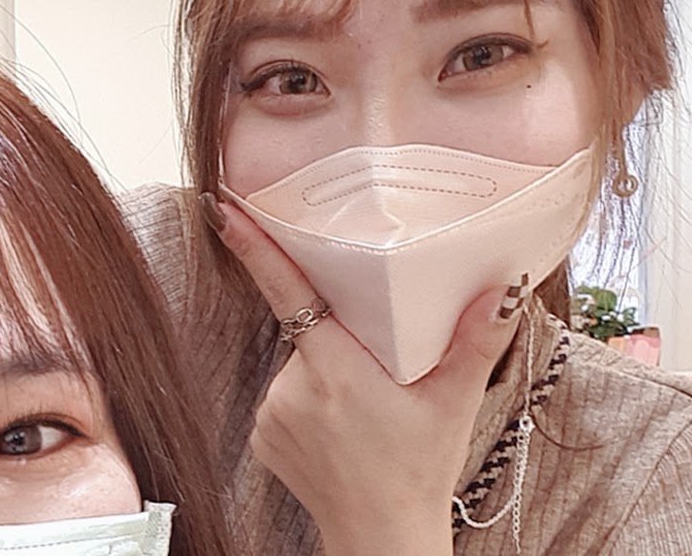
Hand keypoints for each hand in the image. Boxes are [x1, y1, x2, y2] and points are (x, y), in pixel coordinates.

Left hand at [202, 192, 522, 555]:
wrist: (381, 538)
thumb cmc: (419, 470)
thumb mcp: (455, 403)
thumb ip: (477, 341)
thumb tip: (507, 285)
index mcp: (337, 367)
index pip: (287, 290)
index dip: (255, 247)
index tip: (225, 210)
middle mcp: (293, 386)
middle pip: (304, 328)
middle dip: (334, 333)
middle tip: (374, 369)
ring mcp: (270, 412)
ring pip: (294, 363)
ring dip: (322, 369)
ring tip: (362, 408)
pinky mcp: (260, 435)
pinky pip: (281, 396)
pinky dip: (305, 399)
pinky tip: (336, 425)